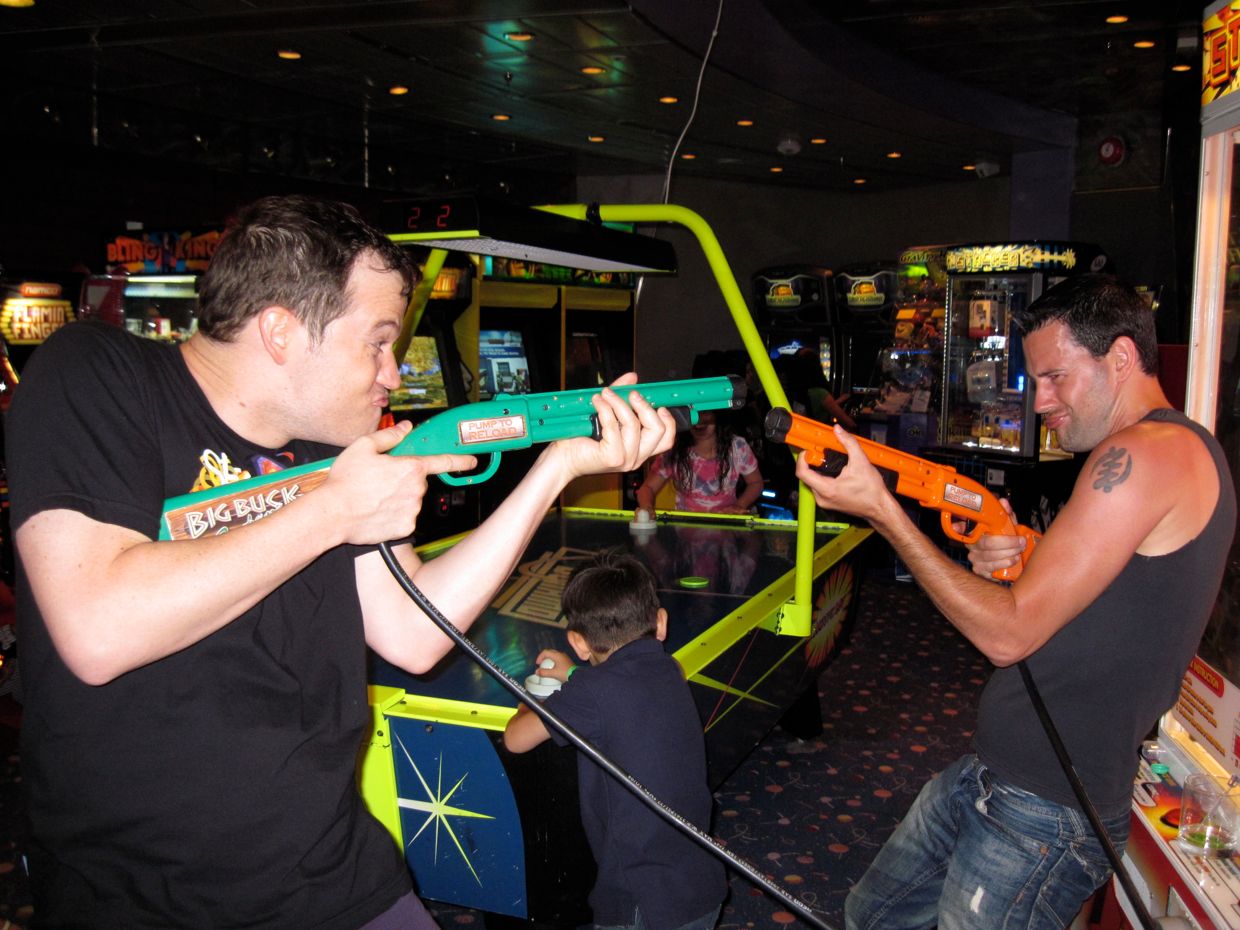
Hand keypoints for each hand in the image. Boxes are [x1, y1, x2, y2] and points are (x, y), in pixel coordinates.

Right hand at [323, 420, 475, 545]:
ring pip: (411, 500)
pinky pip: (404, 518)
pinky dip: (394, 514)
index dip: (460, 460)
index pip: (442, 461)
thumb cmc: (346, 482)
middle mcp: (416, 490)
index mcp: (410, 468)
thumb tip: (405, 428)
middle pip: (418, 481)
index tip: (471, 460)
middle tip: (380, 480)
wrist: (333, 514)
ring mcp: (412, 510)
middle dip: (404, 479)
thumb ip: (389, 436)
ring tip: (374, 496)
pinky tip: (377, 510)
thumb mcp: (363, 447)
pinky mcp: (405, 527)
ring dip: (398, 497)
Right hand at [534, 649, 575, 681]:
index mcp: (557, 655)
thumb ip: (544, 672)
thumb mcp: (553, 673)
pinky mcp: (567, 661)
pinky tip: (553, 667)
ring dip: (549, 659)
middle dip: (544, 657)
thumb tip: (536, 671)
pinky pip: (558, 658)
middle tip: (541, 663)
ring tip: (546, 665)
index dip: (540, 657)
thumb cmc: (565, 673)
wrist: (577, 676)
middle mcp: (561, 654)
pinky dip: (553, 661)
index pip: (545, 652)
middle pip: (550, 652)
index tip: (537, 664)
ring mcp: (565, 657)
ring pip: (554, 655)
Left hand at [550, 373, 676, 479]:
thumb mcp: (609, 413)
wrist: (564, 457)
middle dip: (645, 406)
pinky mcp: (612, 457)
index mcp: (641, 451)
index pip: (667, 439)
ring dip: (619, 403)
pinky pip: (613, 426)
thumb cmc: (584, 439)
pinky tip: (596, 402)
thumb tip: (632, 378)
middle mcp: (637, 458)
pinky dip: (605, 409)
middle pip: (658, 430)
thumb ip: (622, 396)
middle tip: (631, 394)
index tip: (658, 404)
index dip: (667, 419)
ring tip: (605, 393)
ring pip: (634, 424)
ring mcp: (626, 460)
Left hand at [793, 425, 889, 520]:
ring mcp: (824, 502)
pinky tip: (832, 471)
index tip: (808, 450)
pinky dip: (822, 478)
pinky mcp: (828, 503)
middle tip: (820, 452)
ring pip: (812, 482)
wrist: (879, 507)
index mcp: (827, 489)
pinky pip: (818, 488)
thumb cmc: (872, 490)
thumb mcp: (861, 461)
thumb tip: (838, 430)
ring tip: (828, 461)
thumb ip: (849, 443)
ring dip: (817, 470)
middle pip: (806, 477)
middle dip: (811, 462)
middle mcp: (822, 498)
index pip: (802, 473)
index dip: (802, 459)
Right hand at [955, 498, 1025, 576]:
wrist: (1011, 559)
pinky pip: (992, 569)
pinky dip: (1005, 564)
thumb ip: (1005, 514)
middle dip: (1007, 543)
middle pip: (986, 544)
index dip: (959, 527)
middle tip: (1020, 542)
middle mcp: (971, 546)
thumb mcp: (1007, 525)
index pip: (962, 528)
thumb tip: (1003, 503)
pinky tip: (1012, 560)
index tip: (960, 525)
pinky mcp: (980, 571)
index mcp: (974, 532)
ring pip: (991, 557)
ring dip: (1009, 554)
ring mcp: (975, 560)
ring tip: (1019, 551)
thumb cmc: (1006, 540)